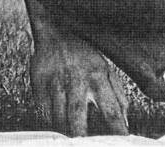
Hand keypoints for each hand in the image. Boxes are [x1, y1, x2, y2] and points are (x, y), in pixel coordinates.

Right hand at [27, 2, 127, 136]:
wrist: (56, 28)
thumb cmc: (85, 54)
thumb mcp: (108, 69)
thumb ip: (118, 96)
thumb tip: (126, 121)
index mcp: (98, 75)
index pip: (111, 110)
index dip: (117, 130)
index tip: (120, 141)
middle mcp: (76, 78)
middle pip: (78, 115)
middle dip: (81, 134)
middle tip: (84, 144)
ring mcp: (55, 79)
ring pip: (58, 114)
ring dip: (65, 129)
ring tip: (71, 138)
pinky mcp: (38, 80)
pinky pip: (42, 108)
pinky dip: (49, 119)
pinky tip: (56, 124)